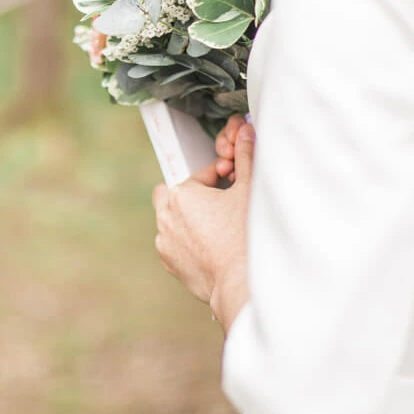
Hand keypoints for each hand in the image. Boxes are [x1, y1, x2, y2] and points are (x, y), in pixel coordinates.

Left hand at [152, 123, 255, 331]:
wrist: (241, 282)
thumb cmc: (246, 234)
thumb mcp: (248, 190)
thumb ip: (245, 157)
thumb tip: (245, 131)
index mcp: (182, 194)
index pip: (201, 174)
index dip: (221, 176)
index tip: (235, 183)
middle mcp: (165, 216)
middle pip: (173, 192)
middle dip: (192, 194)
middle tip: (217, 201)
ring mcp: (165, 241)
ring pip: (172, 219)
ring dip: (188, 218)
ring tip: (216, 226)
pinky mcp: (169, 262)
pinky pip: (174, 243)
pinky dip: (187, 240)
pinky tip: (211, 246)